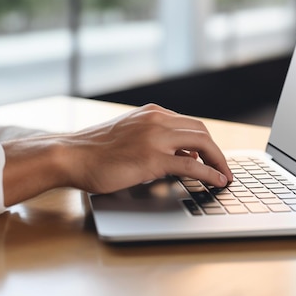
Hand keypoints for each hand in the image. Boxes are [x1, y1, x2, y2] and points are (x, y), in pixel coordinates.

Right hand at [63, 104, 231, 193]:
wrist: (71, 155)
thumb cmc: (95, 150)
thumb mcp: (129, 135)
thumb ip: (155, 140)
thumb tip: (182, 156)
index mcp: (151, 113)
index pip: (189, 123)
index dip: (205, 142)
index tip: (212, 156)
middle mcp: (157, 120)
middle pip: (201, 130)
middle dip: (216, 151)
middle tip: (223, 167)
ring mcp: (155, 138)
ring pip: (201, 143)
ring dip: (219, 161)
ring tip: (225, 176)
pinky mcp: (152, 158)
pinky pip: (191, 166)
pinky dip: (210, 173)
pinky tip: (217, 182)